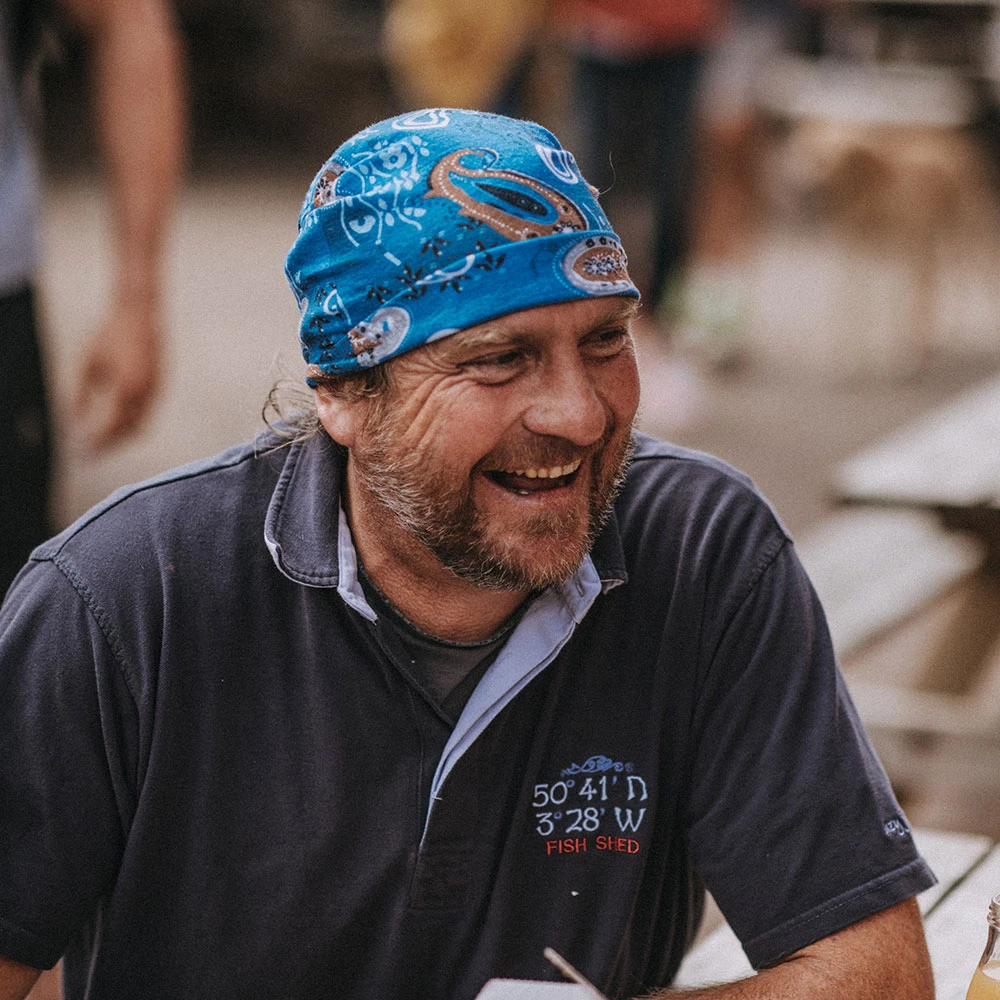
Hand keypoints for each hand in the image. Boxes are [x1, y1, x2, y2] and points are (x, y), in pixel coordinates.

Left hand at [70, 290, 162, 450]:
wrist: (139, 314)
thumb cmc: (108, 334)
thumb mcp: (86, 363)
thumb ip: (80, 394)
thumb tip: (72, 419)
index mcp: (125, 389)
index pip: (111, 427)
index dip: (97, 443)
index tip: (82, 451)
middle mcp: (145, 394)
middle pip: (129, 432)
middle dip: (111, 445)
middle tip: (92, 451)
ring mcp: (156, 390)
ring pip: (141, 424)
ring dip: (123, 436)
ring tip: (103, 440)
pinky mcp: (160, 385)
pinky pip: (147, 412)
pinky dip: (132, 422)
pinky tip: (115, 420)